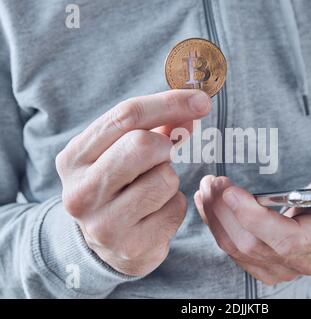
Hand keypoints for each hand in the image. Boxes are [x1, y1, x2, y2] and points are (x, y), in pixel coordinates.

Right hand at [56, 89, 210, 275]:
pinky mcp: (131, 246)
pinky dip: (175, 205)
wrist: (104, 245)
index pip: (126, 116)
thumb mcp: (122, 154)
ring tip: (153, 190)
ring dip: (170, 179)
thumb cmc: (117, 188)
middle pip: (144, 144)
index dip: (169, 103)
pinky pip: (176, 208)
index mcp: (74, 158)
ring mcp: (104, 223)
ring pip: (165, 178)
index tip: (201, 100)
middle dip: (165, 146)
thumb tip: (193, 107)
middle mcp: (81, 191)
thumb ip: (156, 127)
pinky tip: (156, 214)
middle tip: (163, 156)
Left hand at [194, 164, 310, 284]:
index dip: (256, 218)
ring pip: (236, 248)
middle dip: (226, 212)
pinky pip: (231, 249)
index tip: (232, 191)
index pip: (286, 239)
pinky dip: (216, 225)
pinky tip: (210, 204)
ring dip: (216, 217)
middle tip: (213, 182)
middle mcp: (300, 261)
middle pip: (253, 244)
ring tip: (208, 189)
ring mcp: (278, 269)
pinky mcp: (260, 267)